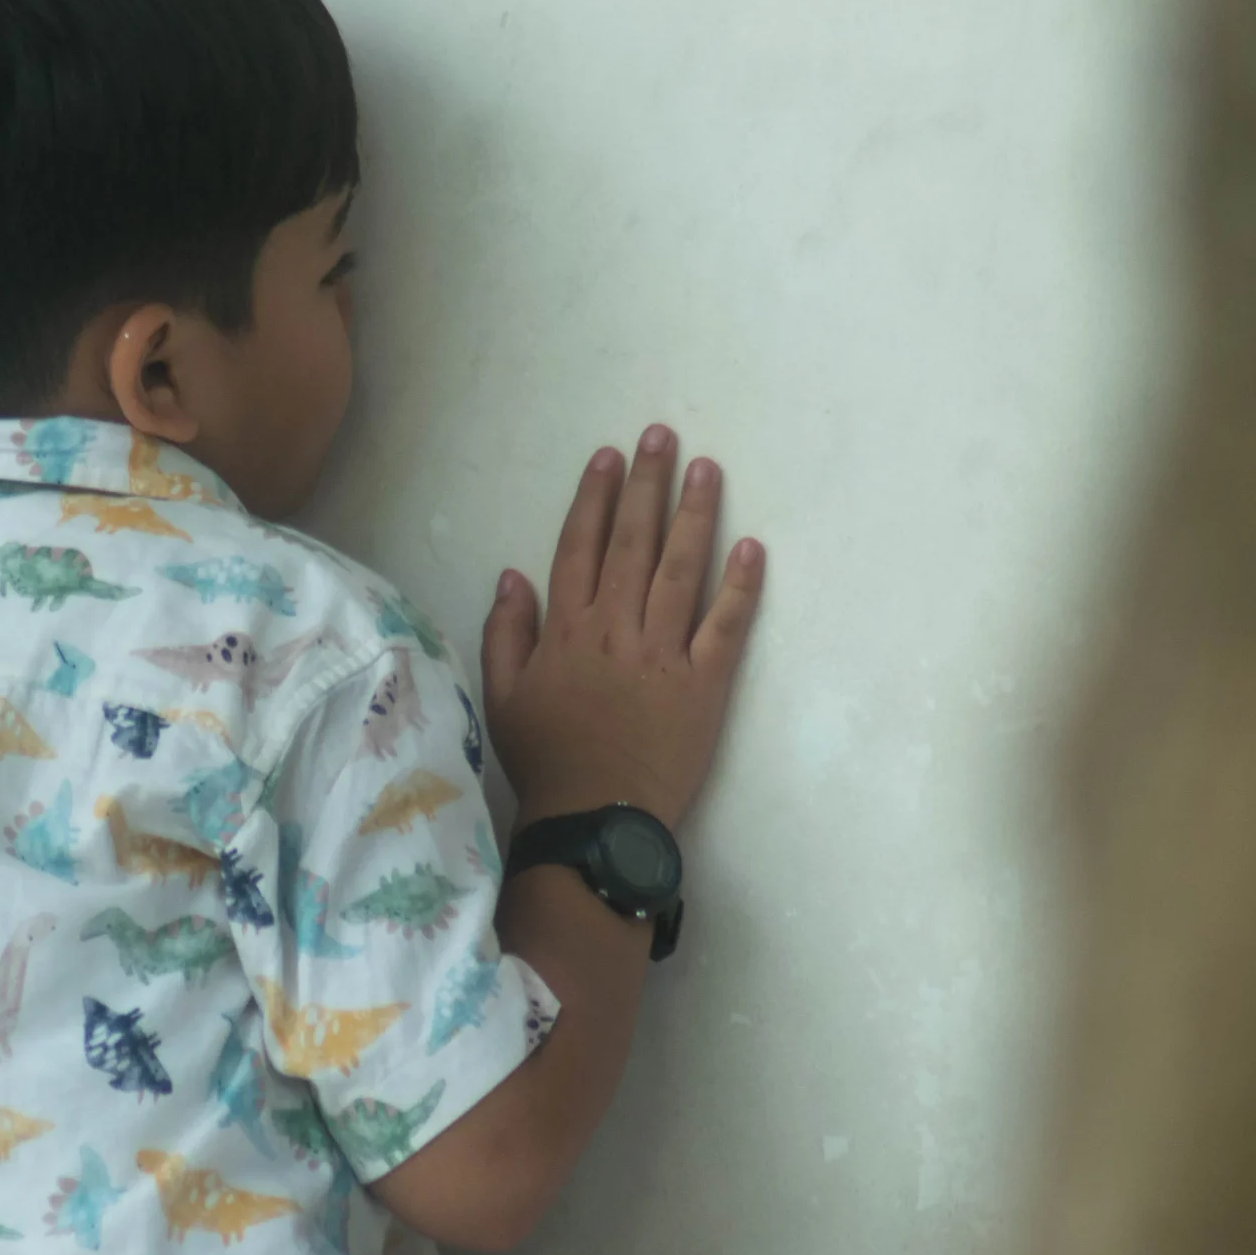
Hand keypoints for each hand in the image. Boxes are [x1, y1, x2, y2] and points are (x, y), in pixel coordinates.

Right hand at [481, 424, 765, 829]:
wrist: (594, 818)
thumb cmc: (547, 761)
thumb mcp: (502, 696)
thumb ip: (506, 632)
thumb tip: (513, 574)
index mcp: (567, 629)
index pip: (580, 546)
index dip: (595, 497)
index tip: (609, 456)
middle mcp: (616, 628)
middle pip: (633, 541)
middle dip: (648, 484)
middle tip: (662, 436)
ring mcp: (664, 653)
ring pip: (681, 569)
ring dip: (695, 515)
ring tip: (708, 469)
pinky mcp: (705, 683)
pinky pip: (726, 626)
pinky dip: (740, 585)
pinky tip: (753, 547)